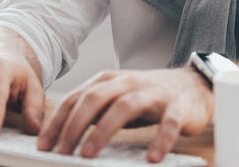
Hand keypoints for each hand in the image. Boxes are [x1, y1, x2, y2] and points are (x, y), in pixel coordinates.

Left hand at [36, 68, 211, 162]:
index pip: (77, 98)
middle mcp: (129, 83)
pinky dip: (160, 140)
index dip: (58, 121)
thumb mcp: (118, 99)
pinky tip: (151, 157)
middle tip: (61, 151)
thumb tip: (63, 136)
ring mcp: (154, 93)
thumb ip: (94, 111)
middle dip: (74, 126)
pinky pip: (168, 123)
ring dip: (103, 131)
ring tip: (89, 155)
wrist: (194, 85)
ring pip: (124, 107)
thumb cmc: (149, 96)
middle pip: (95, 98)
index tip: (43, 145)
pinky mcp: (178, 107)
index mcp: (110, 80)